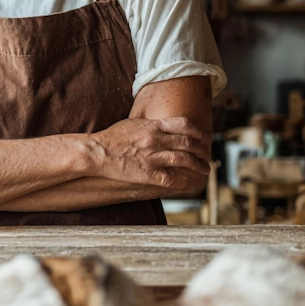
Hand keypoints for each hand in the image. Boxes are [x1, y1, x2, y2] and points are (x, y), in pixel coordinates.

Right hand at [88, 116, 211, 189]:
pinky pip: (171, 177)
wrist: (98, 152)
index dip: (198, 132)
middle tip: (206, 155)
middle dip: (202, 150)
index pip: (185, 125)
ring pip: (184, 160)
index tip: (204, 138)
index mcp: (153, 126)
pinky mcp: (148, 173)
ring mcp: (152, 157)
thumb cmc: (113, 137)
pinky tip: (187, 182)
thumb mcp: (133, 123)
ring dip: (198, 165)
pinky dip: (182, 180)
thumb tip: (167, 125)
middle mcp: (156, 140)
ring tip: (204, 169)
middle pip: (188, 143)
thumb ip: (152, 124)